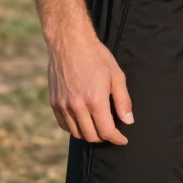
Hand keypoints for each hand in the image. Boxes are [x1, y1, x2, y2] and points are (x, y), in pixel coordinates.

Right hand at [46, 27, 133, 144]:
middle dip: (104, 138)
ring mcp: (63, 106)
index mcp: (95, 100)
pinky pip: (64, 125)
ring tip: (99, 128)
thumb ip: (123, 100)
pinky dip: (75, 128)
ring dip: (89, 134)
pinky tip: (84, 121)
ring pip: (77, 133)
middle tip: (112, 132)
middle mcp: (77, 106)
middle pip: (91, 136)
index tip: (123, 139)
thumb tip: (128, 121)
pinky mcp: (54, 103)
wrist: (69, 42)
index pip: (106, 131)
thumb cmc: (97, 56)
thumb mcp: (116, 75)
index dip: (117, 139)